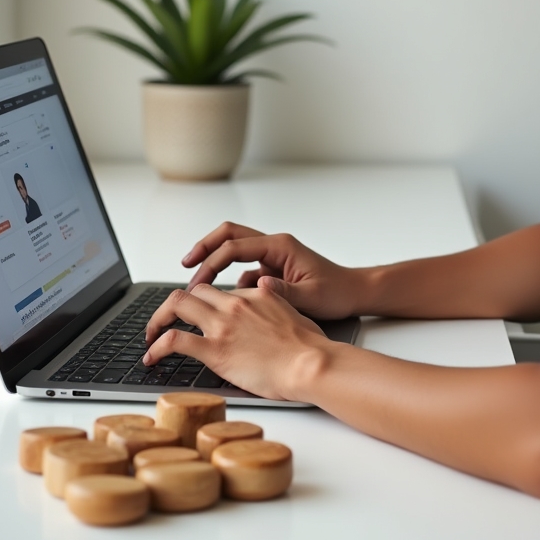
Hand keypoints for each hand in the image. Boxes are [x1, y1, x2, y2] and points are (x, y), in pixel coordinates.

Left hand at [143, 284, 328, 400]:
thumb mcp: (295, 312)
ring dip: (158, 319)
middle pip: (193, 291)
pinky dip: (157, 346)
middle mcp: (234, 304)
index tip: (198, 315)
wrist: (311, 363)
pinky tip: (151, 357)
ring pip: (177, 305)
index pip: (220, 292)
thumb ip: (277, 303)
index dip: (205, 303)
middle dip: (175, 305)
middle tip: (166, 321)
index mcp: (255, 295)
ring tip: (150, 335)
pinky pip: (174, 340)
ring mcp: (222, 325)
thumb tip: (271, 298)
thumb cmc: (310, 346)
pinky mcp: (215, 350)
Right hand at [182, 221, 363, 319]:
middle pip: (230, 236)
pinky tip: (225, 303)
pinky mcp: (272, 271)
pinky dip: (230, 282)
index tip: (195, 279)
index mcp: (281, 246)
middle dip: (206, 247)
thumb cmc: (337, 292)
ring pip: (234, 251)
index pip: (235, 246)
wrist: (354, 293)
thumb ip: (284, 292)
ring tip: (197, 288)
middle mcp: (274, 247)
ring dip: (215, 263)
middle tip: (186, 264)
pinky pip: (244, 271)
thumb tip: (258, 286)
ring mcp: (272, 258)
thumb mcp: (312, 296)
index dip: (211, 260)